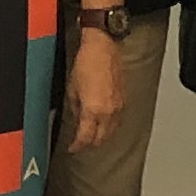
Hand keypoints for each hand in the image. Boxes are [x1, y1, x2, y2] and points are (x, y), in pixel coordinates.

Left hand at [66, 25, 126, 151]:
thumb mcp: (72, 89)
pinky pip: (117, 120)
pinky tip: (103, 120)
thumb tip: (77, 117)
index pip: (85, 138)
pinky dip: (109, 125)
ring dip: (100, 135)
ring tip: (91, 132)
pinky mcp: (124, 100)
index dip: (77, 146)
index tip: (72, 148)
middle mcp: (108, 112)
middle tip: (81, 142)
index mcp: (92, 110)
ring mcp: (118, 107)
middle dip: (89, 143)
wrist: (103, 47)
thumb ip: (75, 108)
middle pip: (100, 139)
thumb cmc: (87, 63)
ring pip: (110, 132)